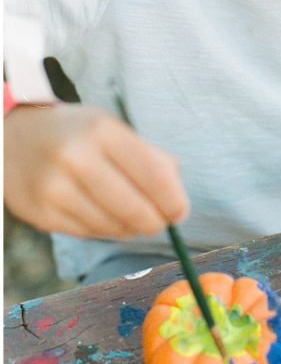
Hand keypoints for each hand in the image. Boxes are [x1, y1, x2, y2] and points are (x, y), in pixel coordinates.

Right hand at [4, 103, 189, 238]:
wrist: (13, 137)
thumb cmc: (76, 133)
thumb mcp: (112, 129)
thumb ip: (150, 157)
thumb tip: (177, 199)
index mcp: (101, 131)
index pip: (153, 175)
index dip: (174, 200)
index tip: (181, 212)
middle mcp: (76, 158)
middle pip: (134, 208)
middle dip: (156, 222)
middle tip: (162, 223)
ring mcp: (54, 188)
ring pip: (113, 226)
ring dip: (132, 228)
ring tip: (134, 218)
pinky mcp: (41, 214)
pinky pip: (89, 234)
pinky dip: (107, 231)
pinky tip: (108, 218)